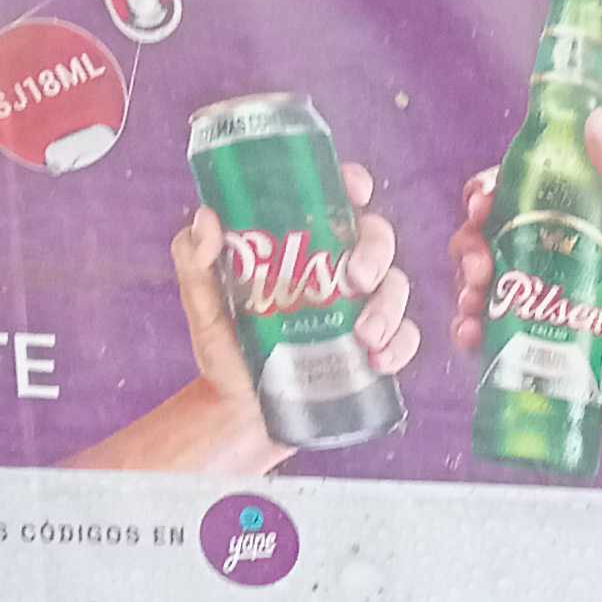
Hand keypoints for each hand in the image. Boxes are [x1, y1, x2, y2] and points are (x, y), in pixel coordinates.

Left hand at [69, 168, 411, 474]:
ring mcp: (360, 311)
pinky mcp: (375, 350)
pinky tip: (378, 361)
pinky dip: (401, 346)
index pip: (333, 203)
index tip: (356, 189)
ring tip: (365, 337)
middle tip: (357, 277)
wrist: (241, 415)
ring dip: (389, 307)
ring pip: (397, 288)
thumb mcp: (202, 302)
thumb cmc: (224, 351)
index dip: (351, 186)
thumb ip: (195, 259)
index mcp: (301, 248)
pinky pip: (405, 338)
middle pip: (377, 240)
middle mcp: (336, 273)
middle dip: (377, 252)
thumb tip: (207, 218)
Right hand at [453, 104, 601, 456]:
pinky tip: (472, 335)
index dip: (489, 192)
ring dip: (463, 287)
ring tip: (475, 305)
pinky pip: (483, 331)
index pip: (518, 192)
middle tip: (478, 267)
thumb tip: (596, 120)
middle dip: (467, 245)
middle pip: (487, 236)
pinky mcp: (527, 347)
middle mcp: (552, 259)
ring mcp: (536, 304)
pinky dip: (468, 328)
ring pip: (477, 282)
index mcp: (577, 226)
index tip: (482, 203)